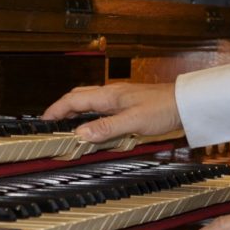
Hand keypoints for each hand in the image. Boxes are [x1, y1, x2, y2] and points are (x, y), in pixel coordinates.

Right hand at [41, 83, 180, 142]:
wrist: (186, 104)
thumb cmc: (164, 108)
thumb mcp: (133, 121)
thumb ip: (106, 128)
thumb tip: (80, 134)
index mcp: (108, 95)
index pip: (73, 100)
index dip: (55, 110)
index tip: (43, 121)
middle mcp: (111, 95)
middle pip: (78, 98)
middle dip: (62, 109)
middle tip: (52, 124)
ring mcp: (120, 99)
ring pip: (90, 102)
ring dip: (76, 112)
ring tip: (68, 126)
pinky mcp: (128, 106)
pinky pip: (102, 109)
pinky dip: (91, 117)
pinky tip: (94, 126)